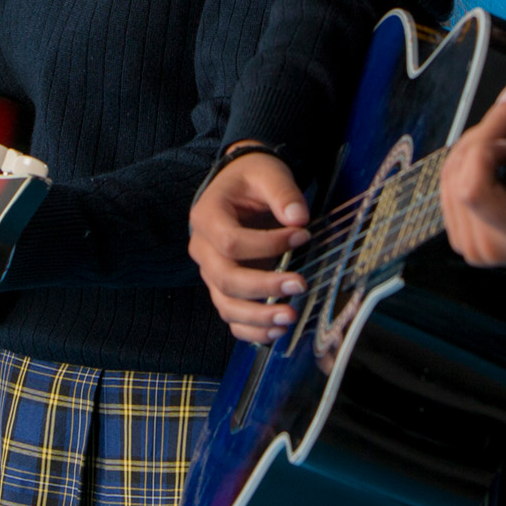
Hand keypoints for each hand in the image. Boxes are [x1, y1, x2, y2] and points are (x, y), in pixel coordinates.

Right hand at [189, 146, 311, 342]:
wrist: (241, 187)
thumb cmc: (252, 180)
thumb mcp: (268, 174)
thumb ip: (283, 193)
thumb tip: (298, 219)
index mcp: (207, 217)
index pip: (230, 242)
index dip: (266, 245)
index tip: (302, 235)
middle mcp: (203, 248)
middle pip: (225, 278)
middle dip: (264, 287)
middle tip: (300, 284)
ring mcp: (211, 272)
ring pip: (226, 305)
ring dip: (258, 317)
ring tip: (290, 317)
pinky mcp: (224, 288)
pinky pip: (231, 316)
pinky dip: (251, 330)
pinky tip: (277, 331)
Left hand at [438, 78, 505, 294]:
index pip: (471, 190)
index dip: (483, 149)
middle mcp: (488, 247)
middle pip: (458, 175)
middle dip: (482, 134)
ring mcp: (472, 244)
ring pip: (450, 175)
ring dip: (474, 144)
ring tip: (505, 129)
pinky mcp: (464, 234)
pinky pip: (450, 185)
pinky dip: (468, 160)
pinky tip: (493, 148)